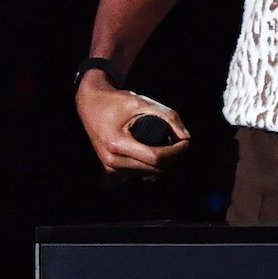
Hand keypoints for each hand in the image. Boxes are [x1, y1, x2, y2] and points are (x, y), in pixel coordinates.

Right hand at [75, 72, 189, 181]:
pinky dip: (148, 169)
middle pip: (153, 170)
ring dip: (161, 164)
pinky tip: (150, 156)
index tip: (185, 142)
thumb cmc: (117, 102)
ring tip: (166, 146)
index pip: (155, 158)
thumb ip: (168, 116)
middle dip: (172, 158)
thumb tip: (186, 137)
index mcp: (117, 144)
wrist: (90, 105)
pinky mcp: (109, 171)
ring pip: (147, 175)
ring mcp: (109, 168)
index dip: (176, 152)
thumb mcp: (143, 102)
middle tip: (178, 143)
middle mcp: (111, 160)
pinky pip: (136, 176)